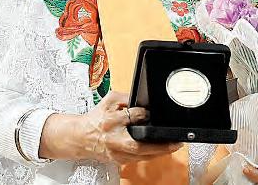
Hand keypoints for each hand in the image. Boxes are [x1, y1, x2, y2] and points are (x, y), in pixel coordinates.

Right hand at [40, 90, 182, 163]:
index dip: (145, 113)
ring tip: (174, 146)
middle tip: (176, 142)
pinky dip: (151, 156)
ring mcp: (116, 152)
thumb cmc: (95, 119)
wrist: (80, 137)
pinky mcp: (118, 160)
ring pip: (141, 156)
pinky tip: (161, 151)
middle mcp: (114, 139)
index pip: (133, 116)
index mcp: (111, 121)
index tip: (152, 113)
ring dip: (160, 152)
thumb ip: (127, 97)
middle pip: (139, 145)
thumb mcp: (110, 101)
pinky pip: (138, 160)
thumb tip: (144, 100)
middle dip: (160, 145)